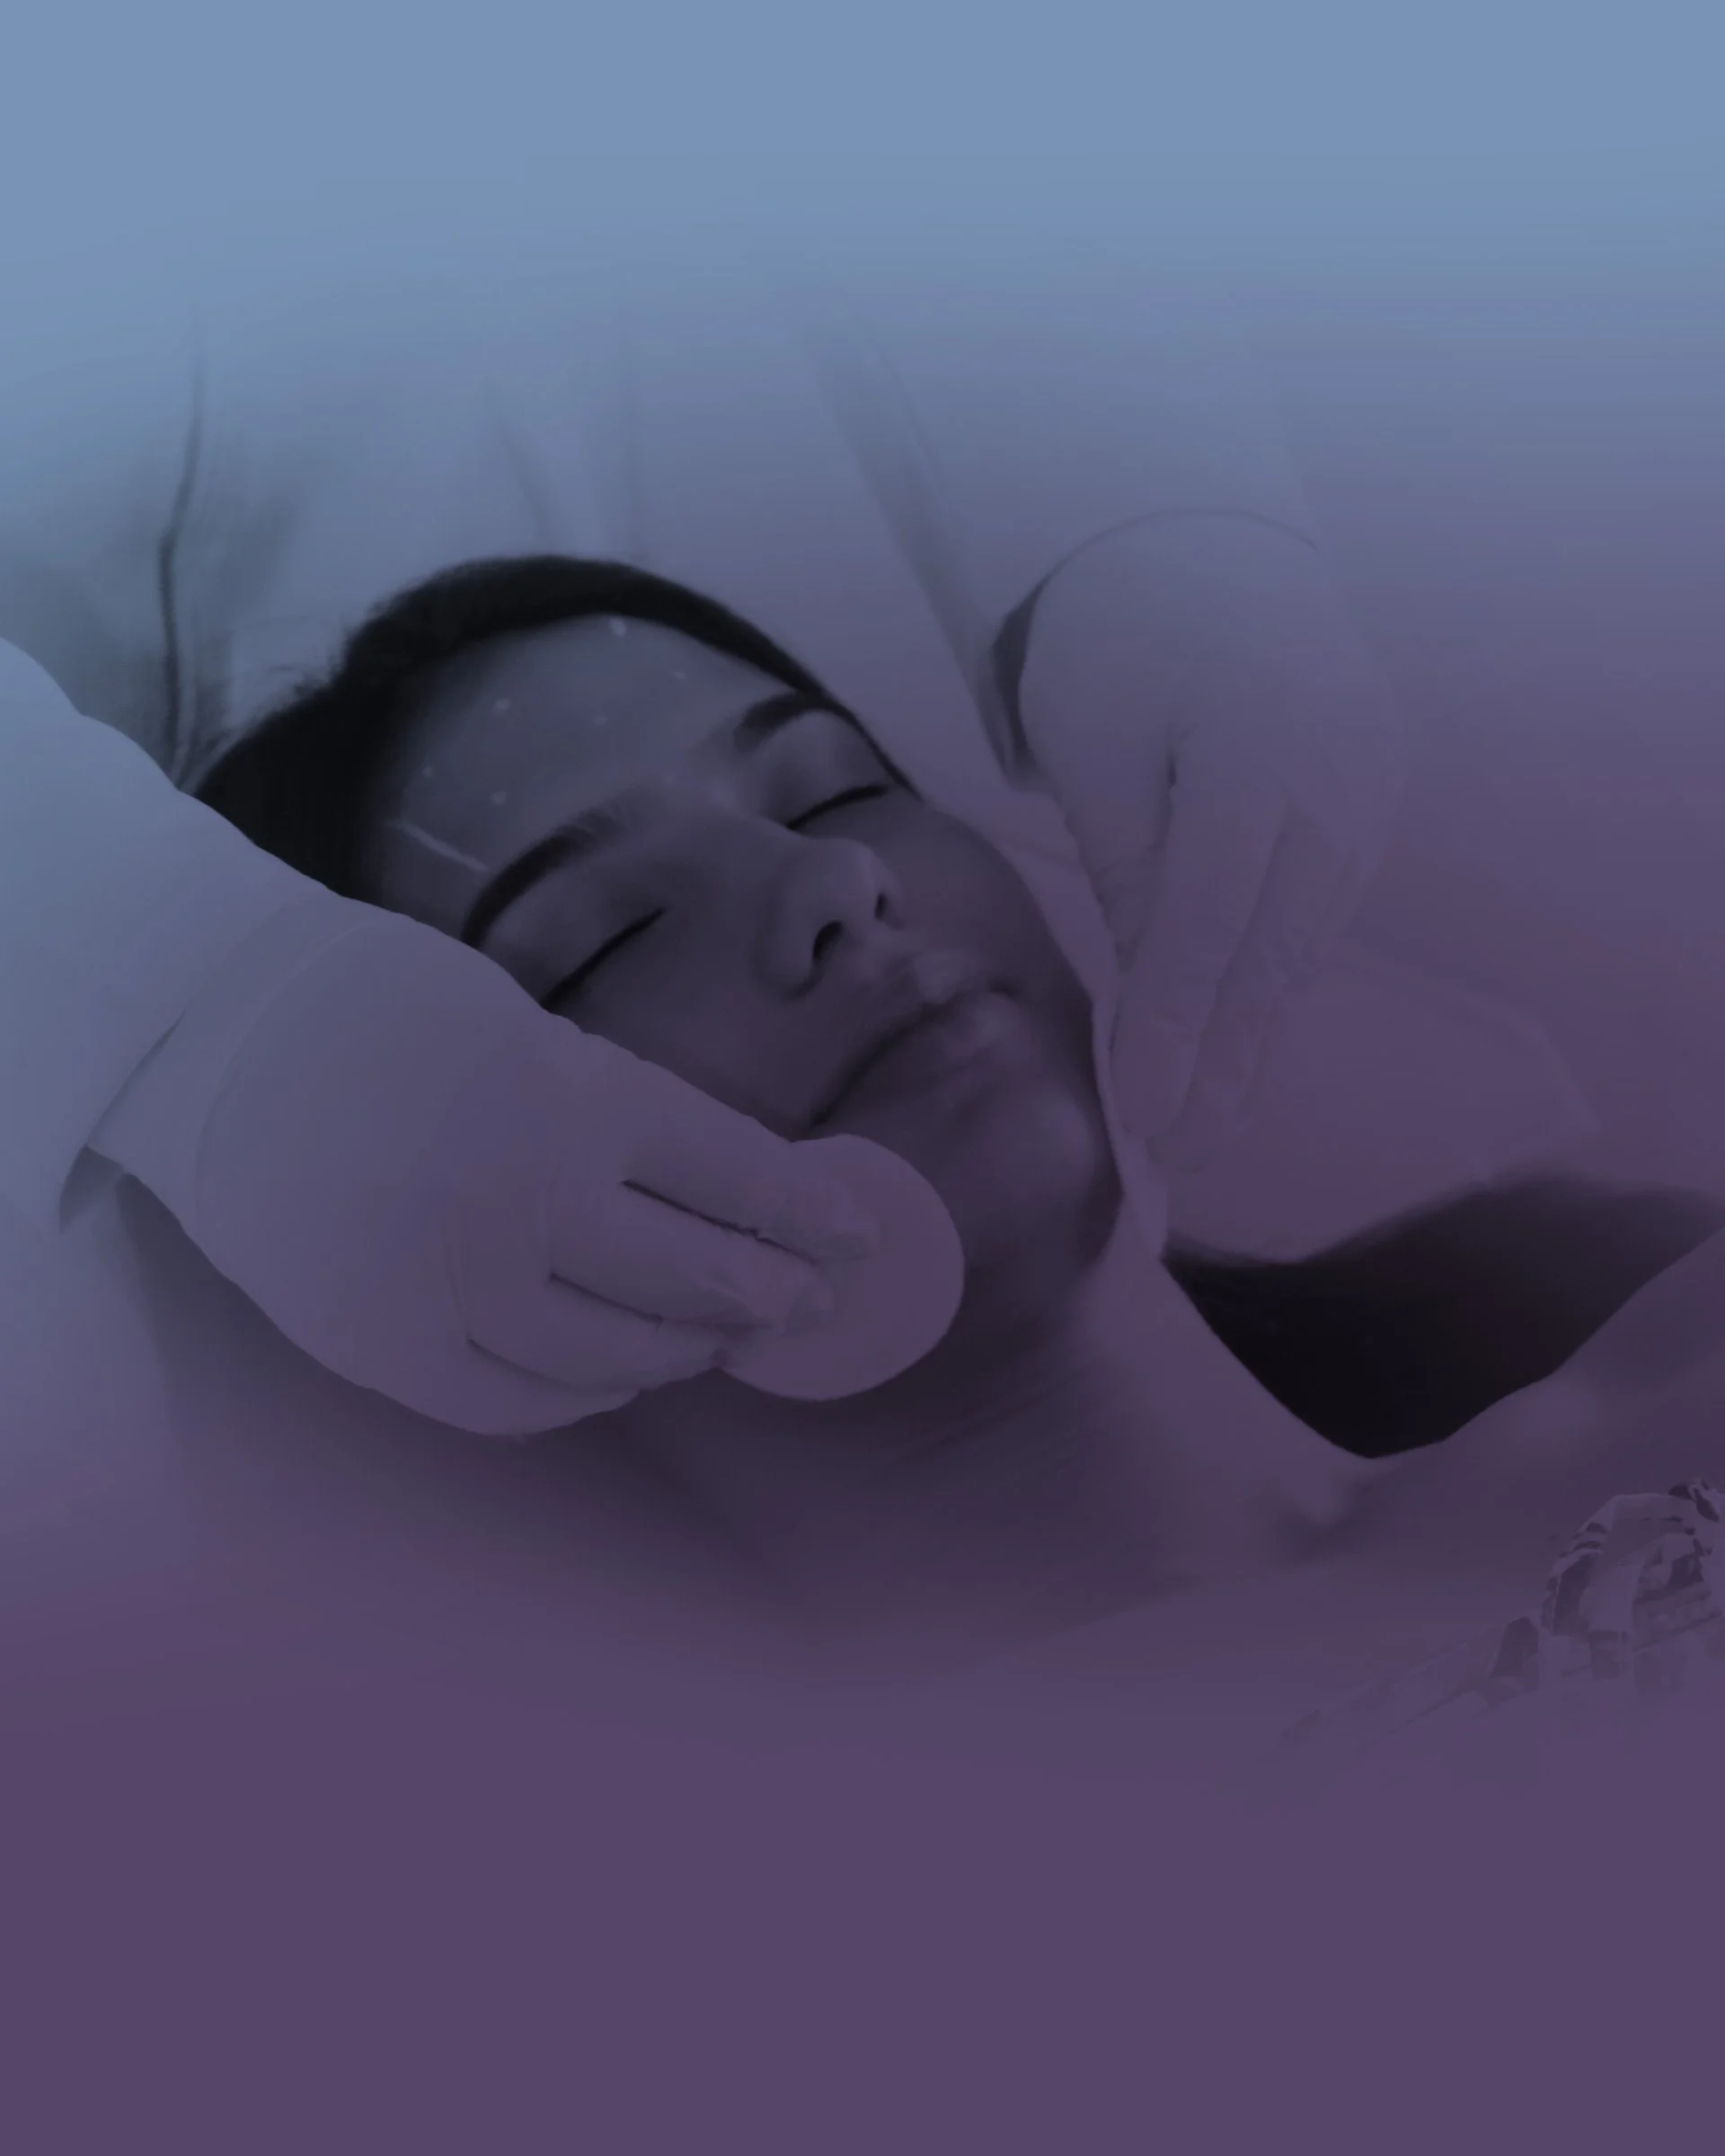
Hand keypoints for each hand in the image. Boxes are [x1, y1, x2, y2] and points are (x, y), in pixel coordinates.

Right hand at [95, 902, 876, 1435]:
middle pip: (696, 1279)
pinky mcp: (388, 1346)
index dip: (808, 1217)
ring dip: (682, 1352)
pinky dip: (578, 1398)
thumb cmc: (379, 1008)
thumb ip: (615, 1121)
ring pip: (615, 1358)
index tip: (852, 1236)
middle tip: (803, 1303)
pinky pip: (514, 1404)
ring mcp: (458, 1284)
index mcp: (579, 1098)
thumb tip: (716, 1204)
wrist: (210, 1030)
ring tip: (714, 1341)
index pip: (738, 1179)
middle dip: (769, 1295)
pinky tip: (609, 1381)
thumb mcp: (527, 1032)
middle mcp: (535, 1200)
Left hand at [1010, 512, 1408, 1165]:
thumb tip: (1153, 1016)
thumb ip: (1132, 879)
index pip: (1209, 914)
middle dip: (1226, 1056)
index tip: (1144, 1114)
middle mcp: (1340, 764)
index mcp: (1255, 736)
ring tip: (1205, 1128)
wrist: (1200, 542)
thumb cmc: (1118, 643)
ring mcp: (1371, 781)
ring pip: (1303, 935)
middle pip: (1275, 940)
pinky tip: (1240, 1044)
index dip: (1176, 1024)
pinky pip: (1317, 906)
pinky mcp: (1374, 796)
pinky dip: (1273, 975)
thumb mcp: (1094, 752)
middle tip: (1179, 1152)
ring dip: (1255, 1032)